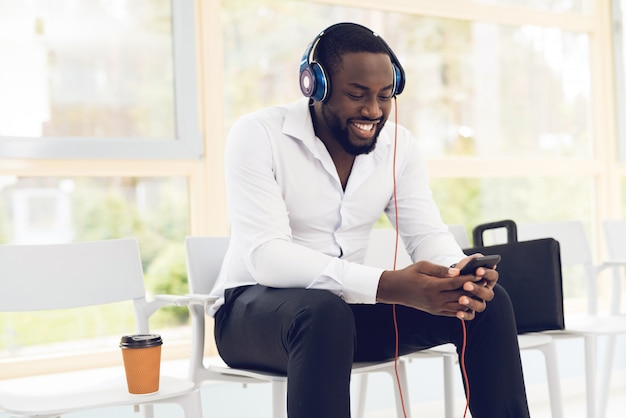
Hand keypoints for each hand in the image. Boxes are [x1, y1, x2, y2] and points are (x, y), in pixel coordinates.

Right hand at [376, 258, 497, 319]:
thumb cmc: (409, 275)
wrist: (396, 290)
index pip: (456, 283)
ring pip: (459, 306)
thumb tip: (456, 272)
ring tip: (479, 291)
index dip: (469, 278)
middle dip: (474, 288)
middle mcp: (435, 300)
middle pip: (460, 295)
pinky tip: (470, 301)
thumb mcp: (422, 266)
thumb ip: (440, 269)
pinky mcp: (436, 312)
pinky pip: (454, 312)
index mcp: (431, 287)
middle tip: (484, 281)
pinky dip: (464, 308)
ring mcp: (436, 308)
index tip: (479, 273)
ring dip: (471, 299)